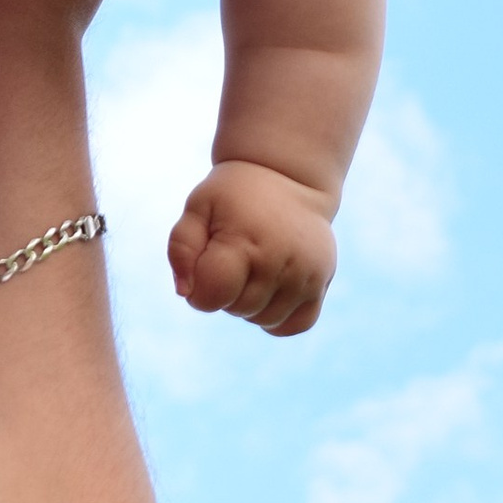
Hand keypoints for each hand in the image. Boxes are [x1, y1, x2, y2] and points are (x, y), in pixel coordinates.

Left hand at [169, 158, 336, 337]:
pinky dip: (278, 317)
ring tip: (253, 268)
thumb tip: (186, 293)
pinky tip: (271, 291)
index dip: (199, 288)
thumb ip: (181, 248)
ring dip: (250, 304)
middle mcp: (279, 262)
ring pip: (264, 320)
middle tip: (233, 257)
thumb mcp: (197, 208)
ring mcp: (305, 274)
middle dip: (225, 292)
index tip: (206, 262)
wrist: (288, 177)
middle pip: (236, 309)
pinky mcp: (321, 283)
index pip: (210, 297)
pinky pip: (295, 325)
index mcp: (244, 242)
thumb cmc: (233, 197)